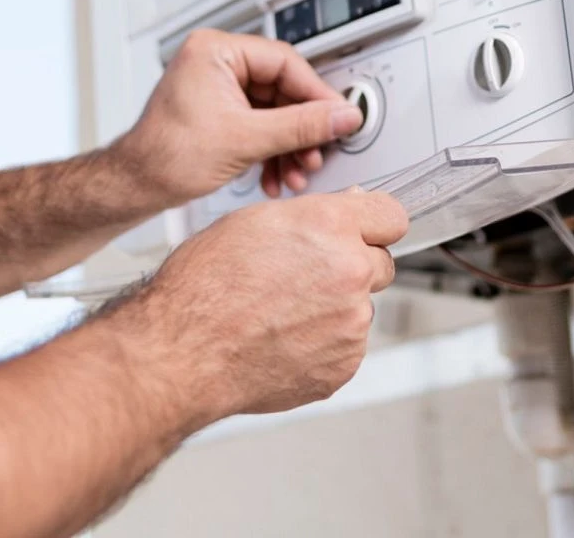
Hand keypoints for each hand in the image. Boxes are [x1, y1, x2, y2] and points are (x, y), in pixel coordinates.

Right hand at [107, 190, 407, 422]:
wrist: (181, 353)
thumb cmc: (203, 287)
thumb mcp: (253, 223)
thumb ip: (315, 216)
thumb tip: (350, 209)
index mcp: (330, 227)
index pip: (392, 217)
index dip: (375, 225)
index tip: (368, 233)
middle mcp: (350, 272)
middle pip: (381, 264)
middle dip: (353, 268)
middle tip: (305, 279)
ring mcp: (352, 322)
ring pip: (360, 308)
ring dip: (334, 310)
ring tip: (280, 315)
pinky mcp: (345, 363)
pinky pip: (347, 346)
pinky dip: (323, 345)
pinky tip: (283, 341)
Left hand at [115, 29, 360, 206]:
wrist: (135, 187)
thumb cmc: (165, 156)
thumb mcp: (246, 139)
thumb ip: (302, 126)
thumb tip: (343, 116)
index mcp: (216, 51)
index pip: (286, 64)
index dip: (317, 95)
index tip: (339, 117)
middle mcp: (218, 63)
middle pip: (284, 90)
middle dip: (303, 130)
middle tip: (318, 150)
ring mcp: (220, 88)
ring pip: (277, 112)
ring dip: (291, 146)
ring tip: (298, 171)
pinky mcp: (222, 112)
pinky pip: (263, 125)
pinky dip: (275, 151)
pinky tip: (278, 175)